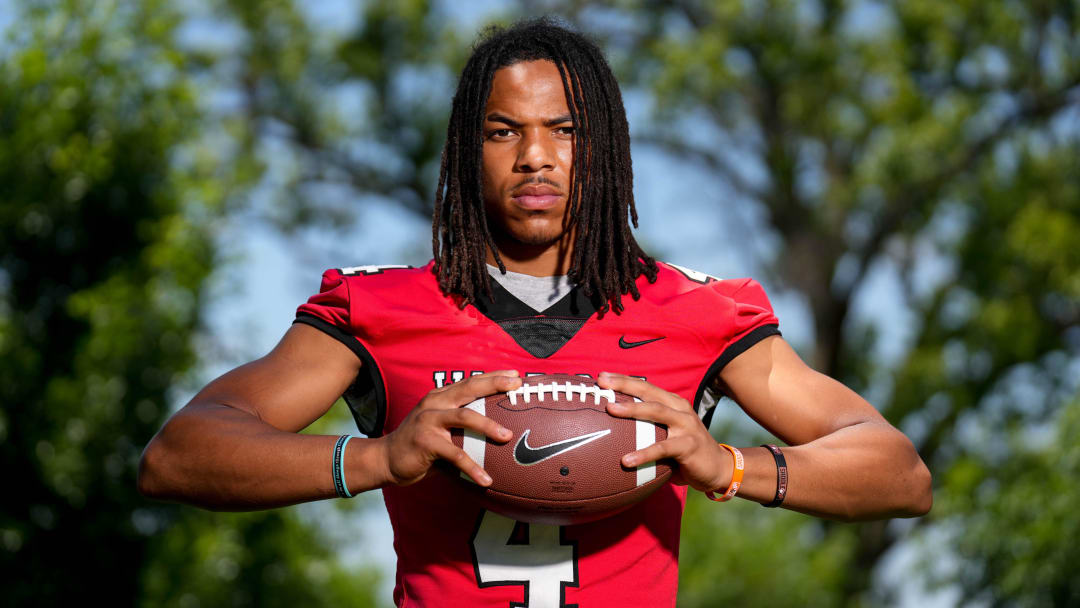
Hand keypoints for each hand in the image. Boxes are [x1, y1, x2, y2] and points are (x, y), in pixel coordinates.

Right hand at [377, 370, 521, 487]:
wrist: (386, 459)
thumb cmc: (421, 445)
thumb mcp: (442, 428)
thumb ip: (463, 426)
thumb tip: (501, 433)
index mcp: (441, 397)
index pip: (470, 382)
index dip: (493, 377)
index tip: (515, 375)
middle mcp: (434, 403)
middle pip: (468, 388)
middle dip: (494, 384)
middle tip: (516, 387)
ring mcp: (428, 421)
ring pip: (463, 417)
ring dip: (487, 425)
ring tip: (507, 436)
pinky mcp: (425, 442)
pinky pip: (454, 455)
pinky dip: (472, 467)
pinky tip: (486, 479)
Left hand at [597, 372, 732, 493]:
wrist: (719, 468)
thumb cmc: (685, 452)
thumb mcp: (666, 436)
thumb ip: (647, 431)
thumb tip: (612, 435)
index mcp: (672, 403)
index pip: (645, 387)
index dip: (624, 380)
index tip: (602, 376)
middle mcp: (679, 409)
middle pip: (648, 392)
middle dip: (624, 385)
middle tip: (602, 383)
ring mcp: (686, 425)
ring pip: (656, 411)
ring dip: (632, 409)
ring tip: (611, 410)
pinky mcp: (689, 444)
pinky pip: (662, 448)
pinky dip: (644, 453)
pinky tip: (626, 460)